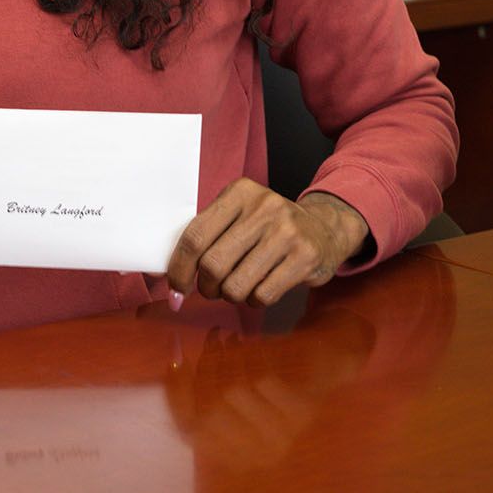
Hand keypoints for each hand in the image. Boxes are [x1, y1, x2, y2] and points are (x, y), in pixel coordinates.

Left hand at [167, 179, 368, 307]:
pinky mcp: (304, 257)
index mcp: (239, 193)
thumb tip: (169, 277)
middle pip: (213, 263)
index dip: (179, 267)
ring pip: (236, 285)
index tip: (175, 287)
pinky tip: (260, 288)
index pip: (195, 235)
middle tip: (210, 289)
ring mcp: (286, 232)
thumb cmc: (268, 226)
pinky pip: (262, 295)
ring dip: (229, 295)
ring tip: (237, 287)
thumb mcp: (239, 214)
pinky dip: (254, 300)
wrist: (323, 227)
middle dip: (205, 287)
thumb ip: (207, 235)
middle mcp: (263, 207)